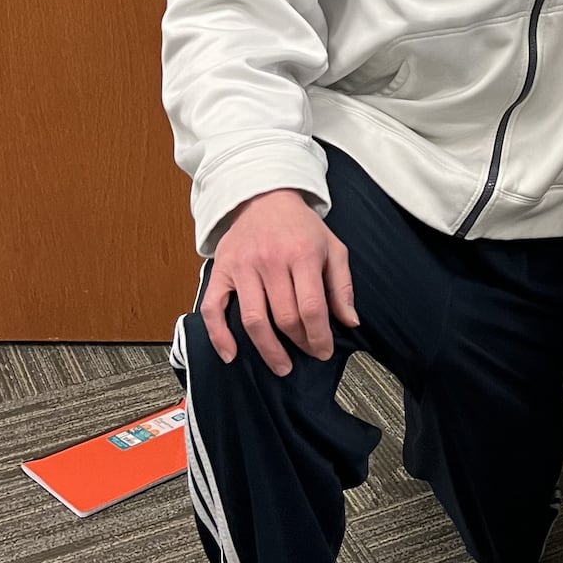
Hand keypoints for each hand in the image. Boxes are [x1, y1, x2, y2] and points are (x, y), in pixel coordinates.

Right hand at [201, 190, 358, 374]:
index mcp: (302, 254)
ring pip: (253, 320)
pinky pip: (213, 308)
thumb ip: (342, 286)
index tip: (323, 351)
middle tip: (307, 354)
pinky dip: (219, 336)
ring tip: (281, 366)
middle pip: (284, 318)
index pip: (311, 308)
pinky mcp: (221, 270)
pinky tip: (231, 355)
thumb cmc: (301, 227)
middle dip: (299, 343)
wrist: (265, 196)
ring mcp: (242, 267)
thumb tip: (350, 321)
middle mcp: (271, 261)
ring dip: (267, 350)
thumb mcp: (333, 248)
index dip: (319, 336)